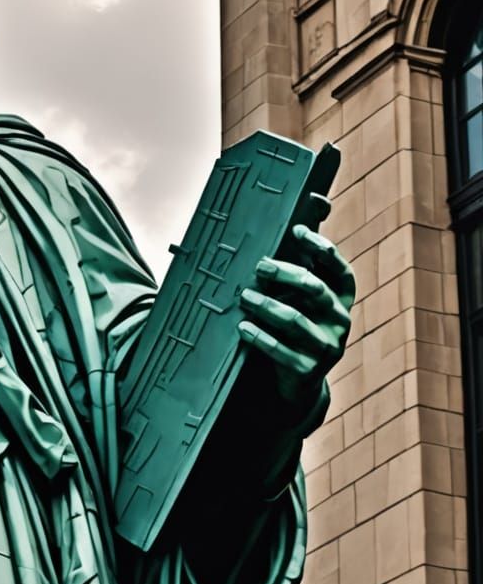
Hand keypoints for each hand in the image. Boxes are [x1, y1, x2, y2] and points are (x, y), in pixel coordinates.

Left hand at [237, 218, 355, 425]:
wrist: (299, 380)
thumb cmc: (297, 325)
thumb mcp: (302, 296)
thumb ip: (302, 261)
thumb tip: (311, 203)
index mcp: (341, 298)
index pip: (341, 270)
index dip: (322, 249)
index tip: (296, 231)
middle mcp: (340, 320)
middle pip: (316, 289)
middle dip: (286, 273)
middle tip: (259, 265)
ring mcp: (327, 346)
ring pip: (297, 320)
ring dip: (268, 306)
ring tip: (244, 296)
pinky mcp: (309, 369)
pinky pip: (283, 351)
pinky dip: (261, 338)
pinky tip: (242, 327)